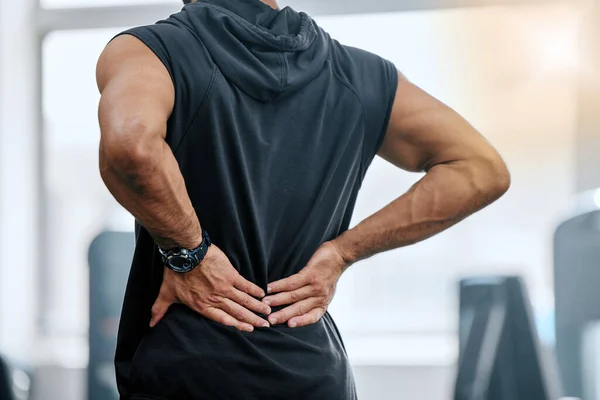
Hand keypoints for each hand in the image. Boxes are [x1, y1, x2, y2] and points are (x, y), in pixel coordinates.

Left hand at [150, 245, 271, 331]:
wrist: (186, 253)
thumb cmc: (176, 272)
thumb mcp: (166, 293)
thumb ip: (160, 309)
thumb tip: (151, 323)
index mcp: (202, 305)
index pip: (223, 319)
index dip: (237, 325)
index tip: (248, 330)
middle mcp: (216, 299)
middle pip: (238, 312)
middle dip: (252, 320)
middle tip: (264, 325)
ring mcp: (225, 287)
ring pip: (244, 300)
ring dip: (257, 307)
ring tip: (266, 312)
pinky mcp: (230, 274)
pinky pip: (245, 285)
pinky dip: (254, 289)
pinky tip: (262, 294)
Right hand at [262, 242, 347, 327]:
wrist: (340, 255)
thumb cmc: (329, 274)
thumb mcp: (326, 292)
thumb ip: (313, 301)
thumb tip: (294, 309)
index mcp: (323, 303)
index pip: (312, 317)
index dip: (300, 322)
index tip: (288, 325)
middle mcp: (319, 297)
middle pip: (298, 308)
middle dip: (283, 315)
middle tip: (269, 320)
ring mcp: (315, 285)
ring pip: (293, 295)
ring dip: (277, 299)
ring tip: (265, 302)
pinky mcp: (310, 273)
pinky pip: (292, 282)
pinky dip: (279, 285)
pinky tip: (270, 287)